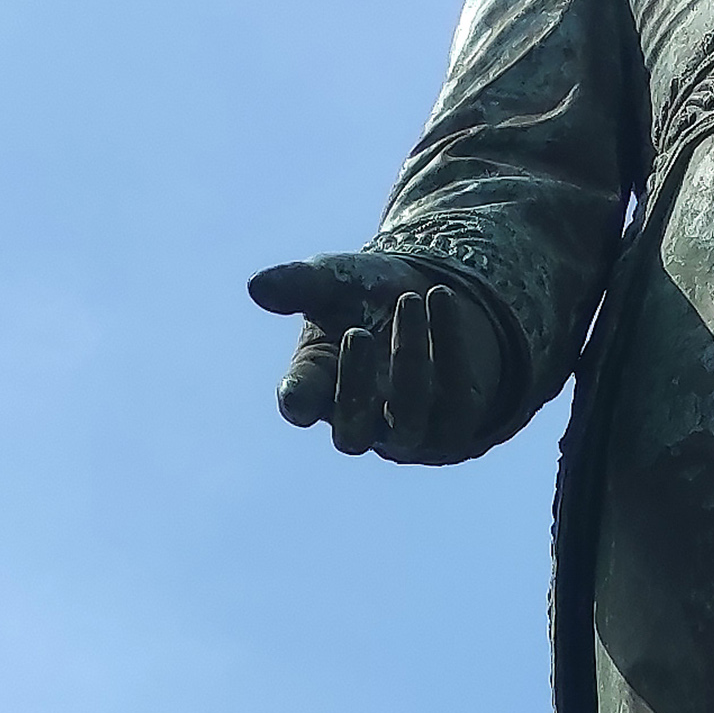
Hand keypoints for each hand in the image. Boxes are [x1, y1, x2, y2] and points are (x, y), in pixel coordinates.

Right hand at [248, 257, 504, 462]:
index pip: (302, 406)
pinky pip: (456, 401)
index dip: (298, 402)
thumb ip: (300, 284)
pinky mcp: (455, 426)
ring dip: (409, 360)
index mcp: (320, 387)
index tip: (295, 391)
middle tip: (357, 331)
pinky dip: (450, 348)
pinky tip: (442, 298)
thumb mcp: (335, 279)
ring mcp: (410, 433)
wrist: (432, 294)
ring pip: (408, 421)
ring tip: (410, 298)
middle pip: (352, 432)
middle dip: (355, 385)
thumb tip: (257, 287)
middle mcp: (363, 421)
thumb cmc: (368, 294)